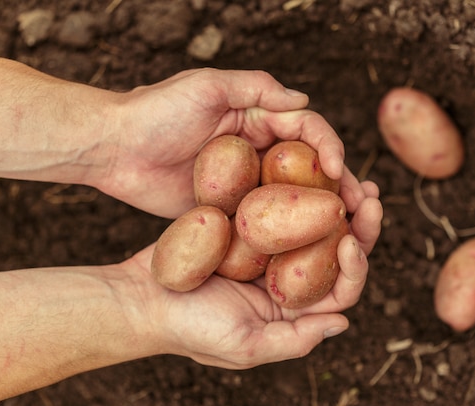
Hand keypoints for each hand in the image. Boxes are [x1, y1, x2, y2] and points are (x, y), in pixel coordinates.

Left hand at [100, 68, 347, 217]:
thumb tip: (303, 98)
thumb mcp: (206, 86)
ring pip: (294, 199)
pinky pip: (265, 223)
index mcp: (258, 118)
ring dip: (321, 214)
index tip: (339, 170)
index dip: (330, 147)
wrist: (113, 148)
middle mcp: (259, 151)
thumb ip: (256, 87)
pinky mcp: (231, 211)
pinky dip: (288, 235)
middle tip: (360, 207)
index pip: (308, 130)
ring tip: (347, 232)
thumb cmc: (156, 111)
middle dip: (340, 185)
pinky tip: (307, 250)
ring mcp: (247, 184)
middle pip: (310, 169)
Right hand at [120, 181, 381, 367]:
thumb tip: (344, 322)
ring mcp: (267, 252)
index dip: (356, 265)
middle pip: (335, 251)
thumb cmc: (188, 327)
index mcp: (292, 309)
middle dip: (359, 224)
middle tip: (370, 194)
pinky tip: (307, 166)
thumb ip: (294, 340)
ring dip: (334, 199)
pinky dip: (295, 189)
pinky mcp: (246, 229)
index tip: (351, 239)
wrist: (141, 298)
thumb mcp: (244, 346)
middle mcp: (286, 280)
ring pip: (311, 224)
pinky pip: (278, 207)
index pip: (340, 289)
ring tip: (348, 174)